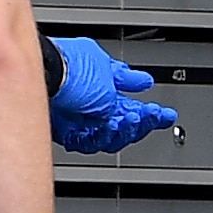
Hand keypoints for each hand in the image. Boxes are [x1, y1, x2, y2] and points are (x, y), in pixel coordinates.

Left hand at [46, 36, 177, 155]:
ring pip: (109, 137)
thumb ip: (129, 81)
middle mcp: (92, 104)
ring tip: (129, 119)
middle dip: (140, 122)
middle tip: (149, 118)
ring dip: (123, 130)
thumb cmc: (72, 68)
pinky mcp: (67, 133)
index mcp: (103, 85)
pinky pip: (90, 143)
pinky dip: (103, 136)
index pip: (131, 104)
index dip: (149, 112)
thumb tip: (145, 82)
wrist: (46, 75)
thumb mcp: (110, 70)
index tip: (165, 116)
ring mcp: (79, 120)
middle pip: (123, 124)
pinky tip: (111, 126)